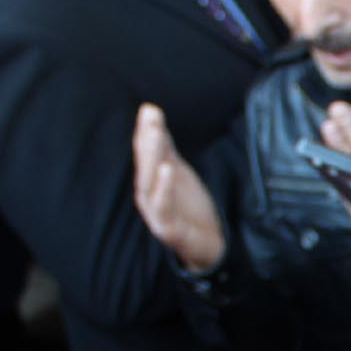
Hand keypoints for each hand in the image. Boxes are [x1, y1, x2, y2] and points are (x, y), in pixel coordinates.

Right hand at [130, 103, 224, 273]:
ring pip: (149, 184)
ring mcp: (156, 212)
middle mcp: (148, 195)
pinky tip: (167, 169)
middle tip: (150, 117)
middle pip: (144, 165)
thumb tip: (150, 111)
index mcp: (149, 181)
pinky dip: (163, 187)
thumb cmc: (186, 204)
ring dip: (150, 159)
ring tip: (155, 136)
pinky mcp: (167, 228)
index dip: (145, 131)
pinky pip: (162, 206)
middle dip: (147, 141)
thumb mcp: (176, 170)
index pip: (145, 153)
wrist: (205, 241)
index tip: (149, 110)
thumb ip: (163, 145)